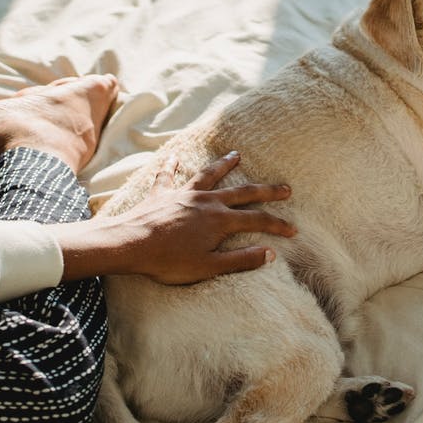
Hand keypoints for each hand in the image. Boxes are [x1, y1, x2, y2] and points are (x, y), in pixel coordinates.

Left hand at [47, 152, 295, 283]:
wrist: (129, 244)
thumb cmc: (168, 261)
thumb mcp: (209, 267)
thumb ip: (240, 260)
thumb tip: (270, 254)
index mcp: (220, 221)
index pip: (257, 220)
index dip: (277, 225)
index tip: (294, 229)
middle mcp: (206, 202)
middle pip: (242, 192)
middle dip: (266, 190)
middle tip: (285, 187)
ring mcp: (183, 195)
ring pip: (209, 175)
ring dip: (224, 165)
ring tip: (237, 155)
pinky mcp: (162, 194)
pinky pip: (168, 176)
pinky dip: (171, 166)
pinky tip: (173, 157)